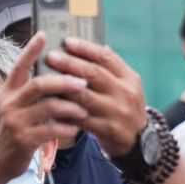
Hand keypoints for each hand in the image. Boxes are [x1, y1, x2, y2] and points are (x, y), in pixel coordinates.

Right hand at [0, 33, 86, 181]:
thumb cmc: (7, 135)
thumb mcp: (9, 110)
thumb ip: (25, 96)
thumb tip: (49, 79)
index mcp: (7, 93)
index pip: (19, 66)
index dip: (31, 50)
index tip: (44, 34)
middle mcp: (9, 104)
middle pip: (39, 84)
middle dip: (64, 81)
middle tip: (83, 82)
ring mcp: (15, 122)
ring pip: (49, 107)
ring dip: (71, 107)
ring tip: (84, 110)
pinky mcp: (23, 140)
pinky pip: (51, 129)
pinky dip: (66, 128)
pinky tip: (75, 129)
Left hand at [44, 38, 146, 158]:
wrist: (138, 142)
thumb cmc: (124, 107)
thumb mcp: (126, 86)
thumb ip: (110, 69)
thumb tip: (88, 46)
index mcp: (129, 78)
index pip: (107, 58)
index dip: (86, 48)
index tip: (67, 41)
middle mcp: (125, 93)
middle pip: (94, 74)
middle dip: (70, 64)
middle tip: (51, 57)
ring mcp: (116, 112)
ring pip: (84, 96)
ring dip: (63, 87)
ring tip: (46, 79)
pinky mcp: (106, 129)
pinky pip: (80, 118)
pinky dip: (64, 111)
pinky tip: (50, 104)